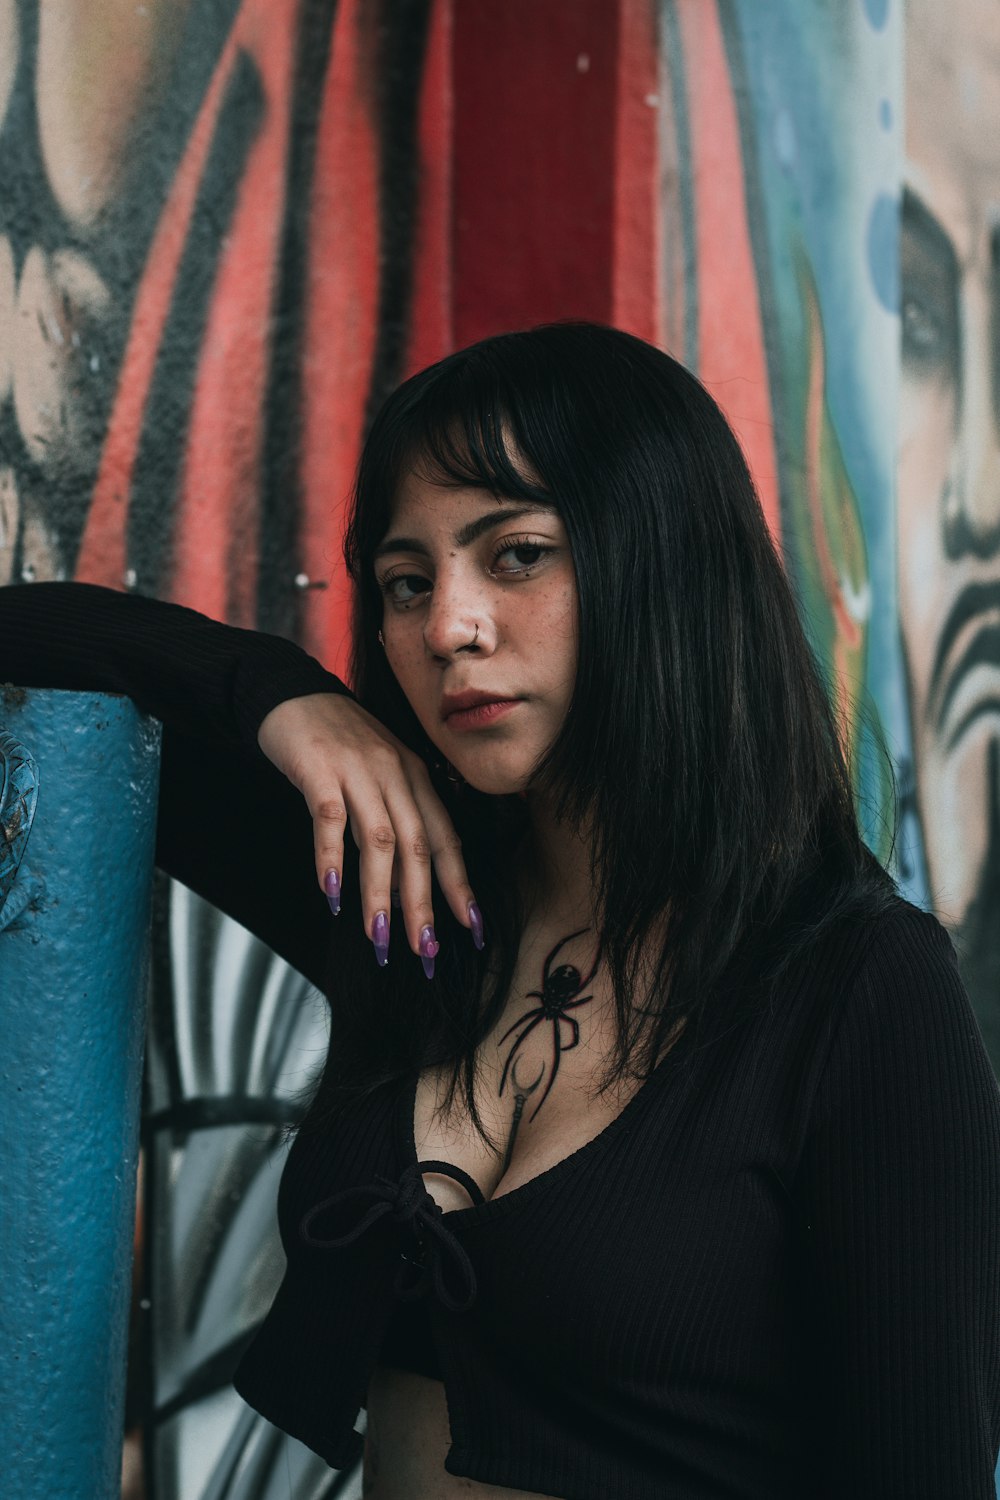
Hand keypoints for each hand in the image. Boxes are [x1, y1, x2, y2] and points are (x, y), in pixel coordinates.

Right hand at [257, 693, 482, 971]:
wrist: (291, 691)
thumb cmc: (339, 742)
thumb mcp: (380, 775)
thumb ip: (394, 823)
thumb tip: (404, 889)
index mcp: (417, 777)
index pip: (446, 839)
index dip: (460, 885)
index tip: (472, 929)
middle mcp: (395, 773)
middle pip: (418, 846)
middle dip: (424, 904)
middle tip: (425, 951)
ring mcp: (357, 770)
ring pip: (379, 840)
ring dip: (381, 894)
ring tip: (380, 938)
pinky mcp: (318, 768)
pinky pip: (329, 819)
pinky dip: (331, 858)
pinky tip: (331, 894)